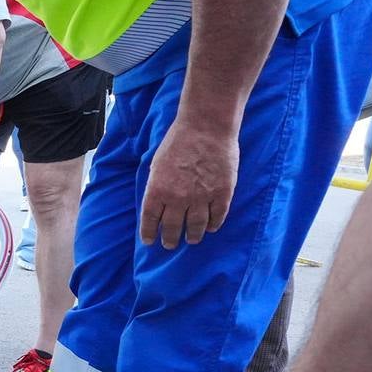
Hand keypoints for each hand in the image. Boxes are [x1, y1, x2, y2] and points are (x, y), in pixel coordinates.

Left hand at [140, 114, 237, 248]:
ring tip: (191, 240)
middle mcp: (178, 199)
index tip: (149, 241)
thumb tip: (157, 204)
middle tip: (170, 244)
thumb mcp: (156, 163)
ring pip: (196, 227)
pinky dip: (214, 225)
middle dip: (170, 239)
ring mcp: (201, 198)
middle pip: (172, 228)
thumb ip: (156, 186)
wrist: (206, 127)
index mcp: (157, 190)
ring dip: (193, 236)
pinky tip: (211, 228)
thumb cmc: (178, 140)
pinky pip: (217, 217)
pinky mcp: (222, 194)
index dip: (149, 233)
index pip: (150, 220)